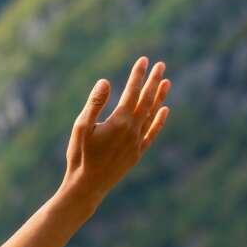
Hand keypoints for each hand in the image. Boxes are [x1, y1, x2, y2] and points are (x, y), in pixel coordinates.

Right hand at [61, 55, 169, 205]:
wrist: (87, 186)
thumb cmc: (79, 156)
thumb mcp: (81, 128)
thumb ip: (94, 103)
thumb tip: (105, 81)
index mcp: (119, 121)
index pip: (133, 92)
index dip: (138, 75)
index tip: (143, 60)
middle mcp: (133, 129)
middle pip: (147, 100)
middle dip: (153, 81)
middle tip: (161, 65)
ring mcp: (137, 141)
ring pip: (152, 114)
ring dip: (160, 97)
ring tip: (166, 82)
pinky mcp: (137, 153)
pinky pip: (152, 132)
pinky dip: (159, 120)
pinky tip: (165, 110)